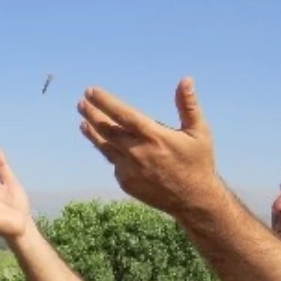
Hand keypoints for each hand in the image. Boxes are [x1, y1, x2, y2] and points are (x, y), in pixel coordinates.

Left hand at [77, 77, 220, 215]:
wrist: (193, 200)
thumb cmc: (198, 162)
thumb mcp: (199, 132)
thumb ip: (188, 105)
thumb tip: (186, 79)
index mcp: (153, 136)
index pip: (122, 114)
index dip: (104, 102)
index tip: (90, 91)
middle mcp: (137, 152)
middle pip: (107, 130)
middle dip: (92, 115)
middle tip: (81, 103)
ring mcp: (129, 169)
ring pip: (104, 147)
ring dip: (92, 133)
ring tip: (82, 123)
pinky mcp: (126, 183)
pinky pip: (113, 163)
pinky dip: (108, 152)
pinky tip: (103, 144)